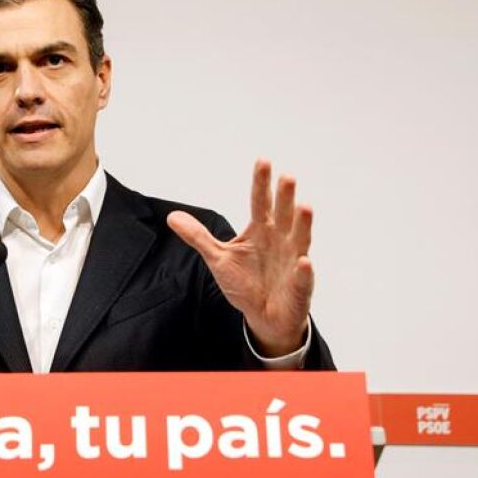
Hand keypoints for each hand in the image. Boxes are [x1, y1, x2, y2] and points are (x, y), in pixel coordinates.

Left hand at [167, 159, 312, 356]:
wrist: (264, 315)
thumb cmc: (245, 282)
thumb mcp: (217, 258)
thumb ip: (198, 236)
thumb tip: (172, 216)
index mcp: (261, 230)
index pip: (260, 202)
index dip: (261, 183)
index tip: (263, 161)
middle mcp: (281, 240)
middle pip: (283, 214)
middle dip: (285, 197)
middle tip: (286, 177)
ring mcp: (293, 260)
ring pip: (300, 238)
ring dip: (302, 223)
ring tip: (304, 206)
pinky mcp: (299, 284)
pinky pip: (302, 276)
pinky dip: (303, 270)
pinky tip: (304, 261)